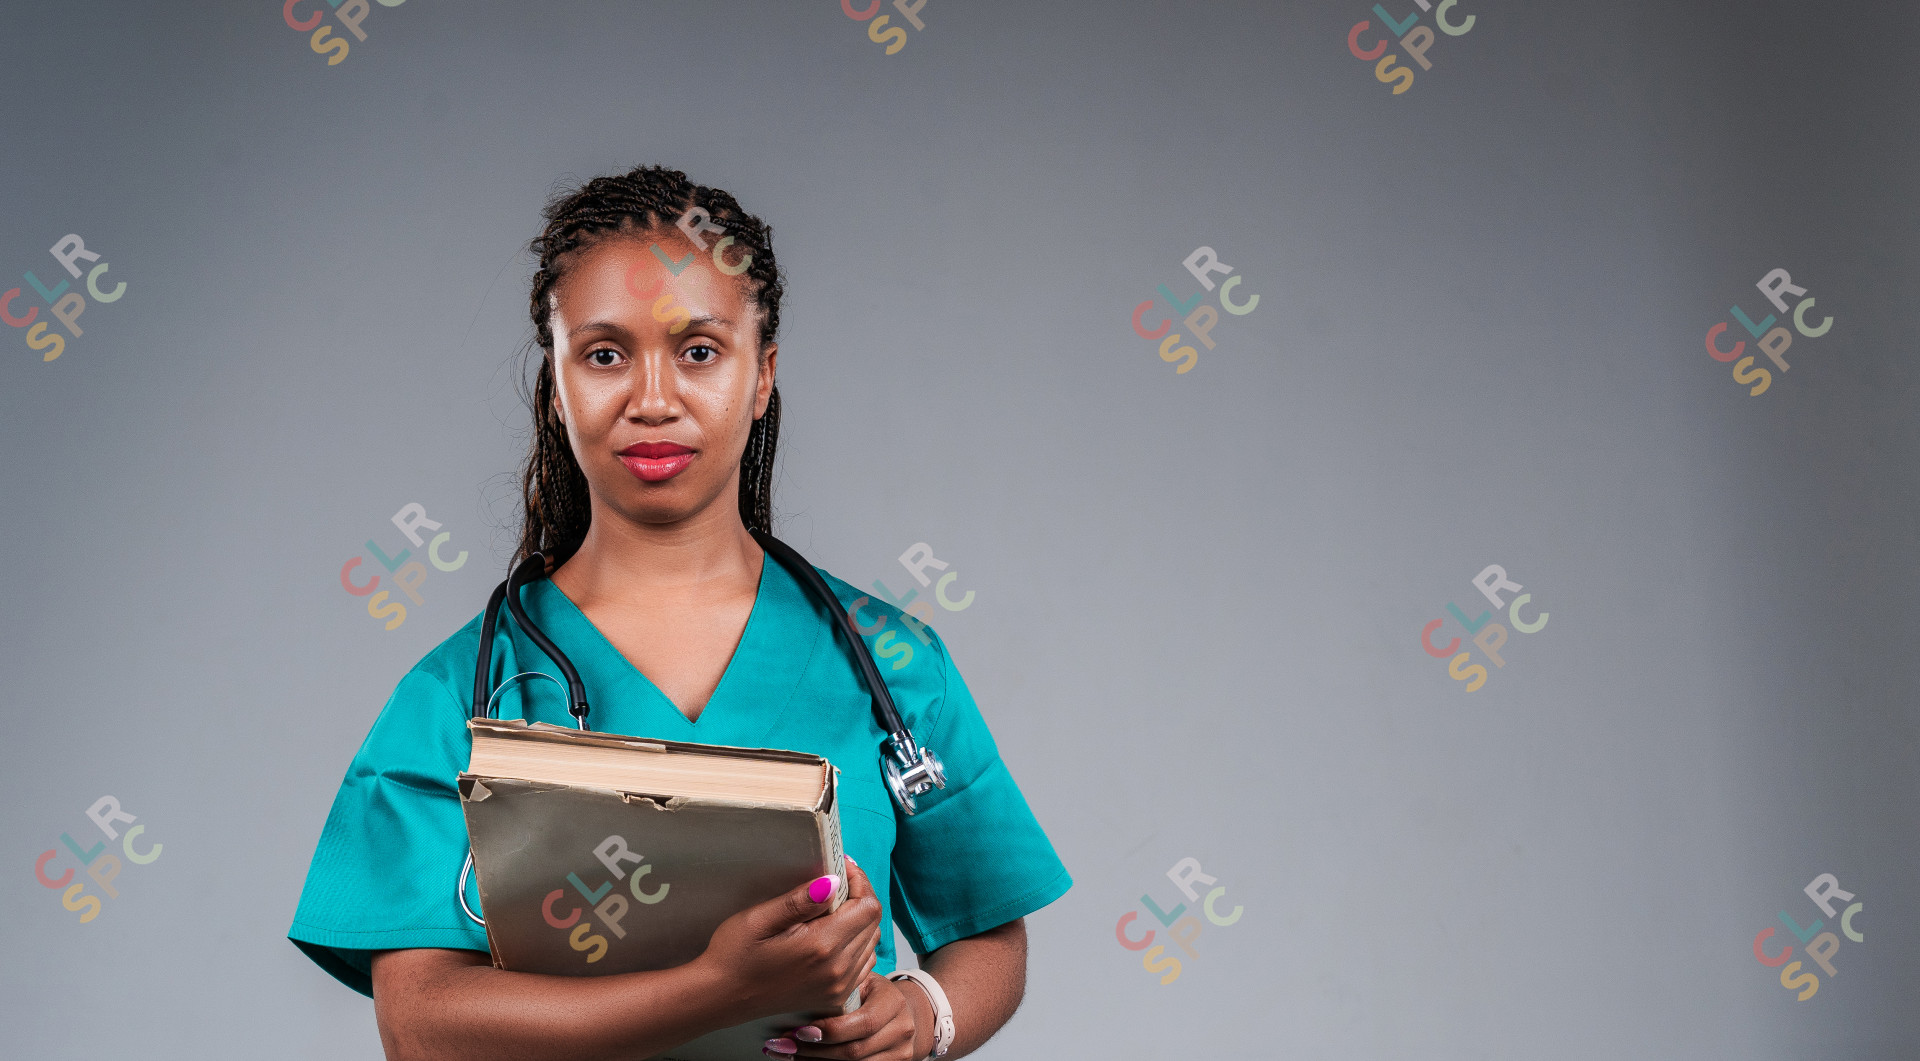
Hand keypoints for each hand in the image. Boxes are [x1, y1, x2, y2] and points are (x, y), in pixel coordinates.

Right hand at [694, 858, 882, 1020]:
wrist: (720, 998)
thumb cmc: (734, 955)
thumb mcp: (759, 919)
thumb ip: (799, 901)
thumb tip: (833, 881)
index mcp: (822, 947)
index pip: (868, 907)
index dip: (860, 882)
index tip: (840, 869)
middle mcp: (838, 970)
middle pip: (873, 923)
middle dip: (860, 897)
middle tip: (835, 883)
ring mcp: (838, 988)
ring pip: (871, 943)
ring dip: (859, 921)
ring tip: (832, 908)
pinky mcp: (834, 998)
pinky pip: (863, 964)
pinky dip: (856, 944)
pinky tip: (832, 935)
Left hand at [768, 970, 928, 1059]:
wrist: (902, 1015)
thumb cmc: (874, 995)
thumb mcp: (863, 982)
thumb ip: (843, 984)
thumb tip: (802, 983)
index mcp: (894, 1002)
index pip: (864, 1022)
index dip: (831, 1031)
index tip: (799, 1031)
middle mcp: (901, 1030)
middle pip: (855, 1051)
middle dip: (814, 1051)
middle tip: (783, 1045)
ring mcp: (900, 1053)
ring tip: (787, 1055)